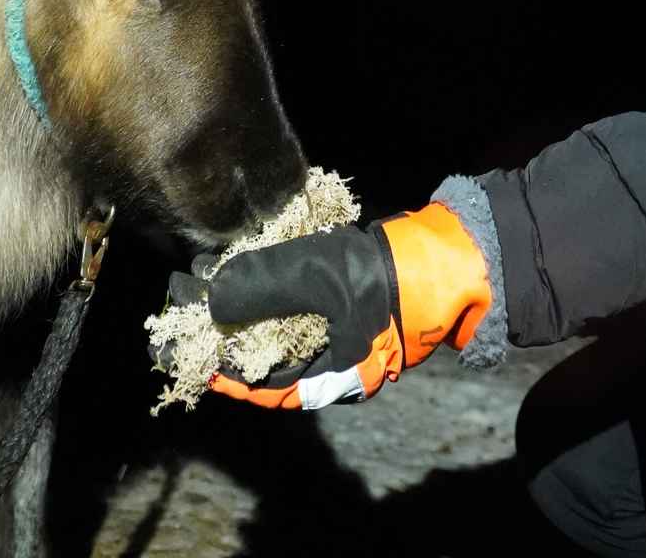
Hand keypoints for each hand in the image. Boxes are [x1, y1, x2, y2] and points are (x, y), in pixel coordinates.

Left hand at [202, 202, 492, 408]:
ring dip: (254, 319)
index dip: (226, 374)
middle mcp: (338, 364)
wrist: (455, 257)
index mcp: (334, 376)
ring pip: (288, 339)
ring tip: (218, 295)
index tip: (190, 356)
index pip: (266, 388)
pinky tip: (260, 277)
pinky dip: (280, 301)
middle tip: (195, 320)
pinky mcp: (353, 310)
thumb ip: (265, 285)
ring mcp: (348, 337)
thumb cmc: (390, 276)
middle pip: (273, 365)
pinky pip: (307, 316)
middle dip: (233, 344)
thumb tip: (212, 301)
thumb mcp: (321, 276)